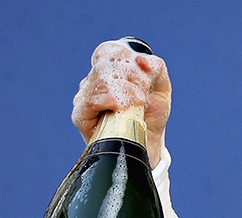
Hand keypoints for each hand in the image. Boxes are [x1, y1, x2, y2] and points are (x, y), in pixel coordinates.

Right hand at [71, 39, 171, 168]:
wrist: (149, 142)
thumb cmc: (151, 114)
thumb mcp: (161, 88)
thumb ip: (155, 68)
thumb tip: (140, 60)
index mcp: (110, 69)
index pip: (107, 51)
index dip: (123, 56)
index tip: (142, 73)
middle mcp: (94, 80)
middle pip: (105, 65)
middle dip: (130, 77)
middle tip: (143, 95)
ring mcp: (85, 96)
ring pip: (100, 82)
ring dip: (123, 90)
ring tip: (139, 103)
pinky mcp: (81, 115)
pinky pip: (91, 101)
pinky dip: (109, 101)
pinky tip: (121, 106)